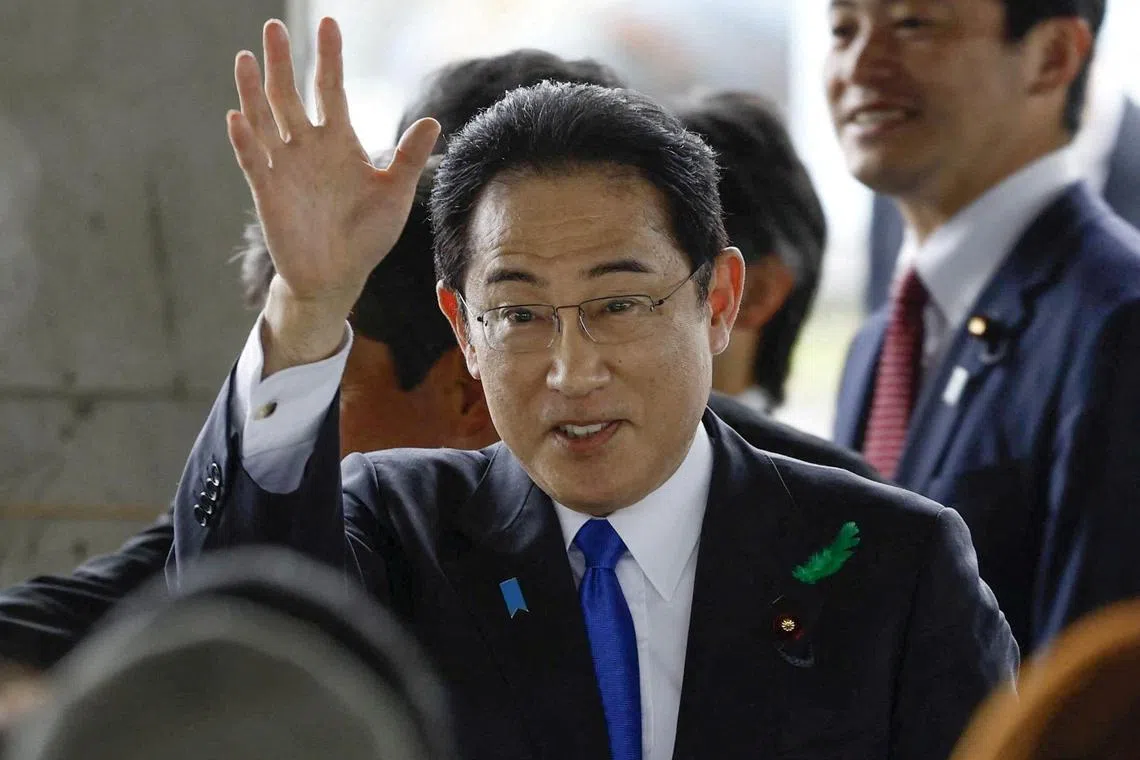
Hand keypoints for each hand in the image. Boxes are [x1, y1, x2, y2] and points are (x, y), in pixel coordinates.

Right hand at [226, 17, 439, 372]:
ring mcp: (285, 167)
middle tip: (274, 24)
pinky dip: (246, 140)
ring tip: (247, 57)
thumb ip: (409, 158)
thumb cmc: (367, 236)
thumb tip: (432, 120)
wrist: (339, 277)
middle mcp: (307, 147)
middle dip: (282, 62)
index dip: (329, 58)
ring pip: (264, 119)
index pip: (332, 90)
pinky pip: (254, 161)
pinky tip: (237, 117)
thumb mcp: (395, 195)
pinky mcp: (269, 192)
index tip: (329, 23)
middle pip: (290, 95)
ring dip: (254, 90)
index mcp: (339, 142)